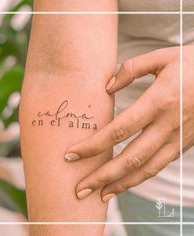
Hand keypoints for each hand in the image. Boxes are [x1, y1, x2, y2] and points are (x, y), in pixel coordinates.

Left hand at [64, 46, 193, 201]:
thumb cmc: (193, 64)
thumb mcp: (161, 58)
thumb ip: (130, 70)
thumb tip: (106, 87)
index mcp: (159, 102)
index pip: (118, 131)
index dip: (93, 145)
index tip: (71, 155)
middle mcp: (167, 125)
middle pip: (129, 158)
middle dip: (102, 176)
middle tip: (80, 189)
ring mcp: (177, 139)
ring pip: (145, 169)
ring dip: (120, 185)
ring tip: (99, 195)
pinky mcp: (182, 145)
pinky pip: (158, 166)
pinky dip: (139, 178)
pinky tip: (124, 183)